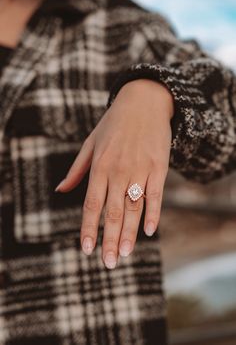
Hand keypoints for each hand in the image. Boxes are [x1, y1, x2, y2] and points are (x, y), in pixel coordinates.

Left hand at [55, 79, 173, 268]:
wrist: (143, 102)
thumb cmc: (113, 124)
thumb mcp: (90, 143)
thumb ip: (76, 170)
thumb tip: (60, 191)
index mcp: (99, 167)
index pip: (91, 204)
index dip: (88, 228)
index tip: (86, 249)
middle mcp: (118, 171)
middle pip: (113, 212)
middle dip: (110, 240)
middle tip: (110, 263)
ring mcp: (140, 169)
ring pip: (134, 207)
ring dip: (130, 233)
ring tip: (126, 254)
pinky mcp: (158, 167)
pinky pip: (156, 194)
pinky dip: (153, 213)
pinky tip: (149, 231)